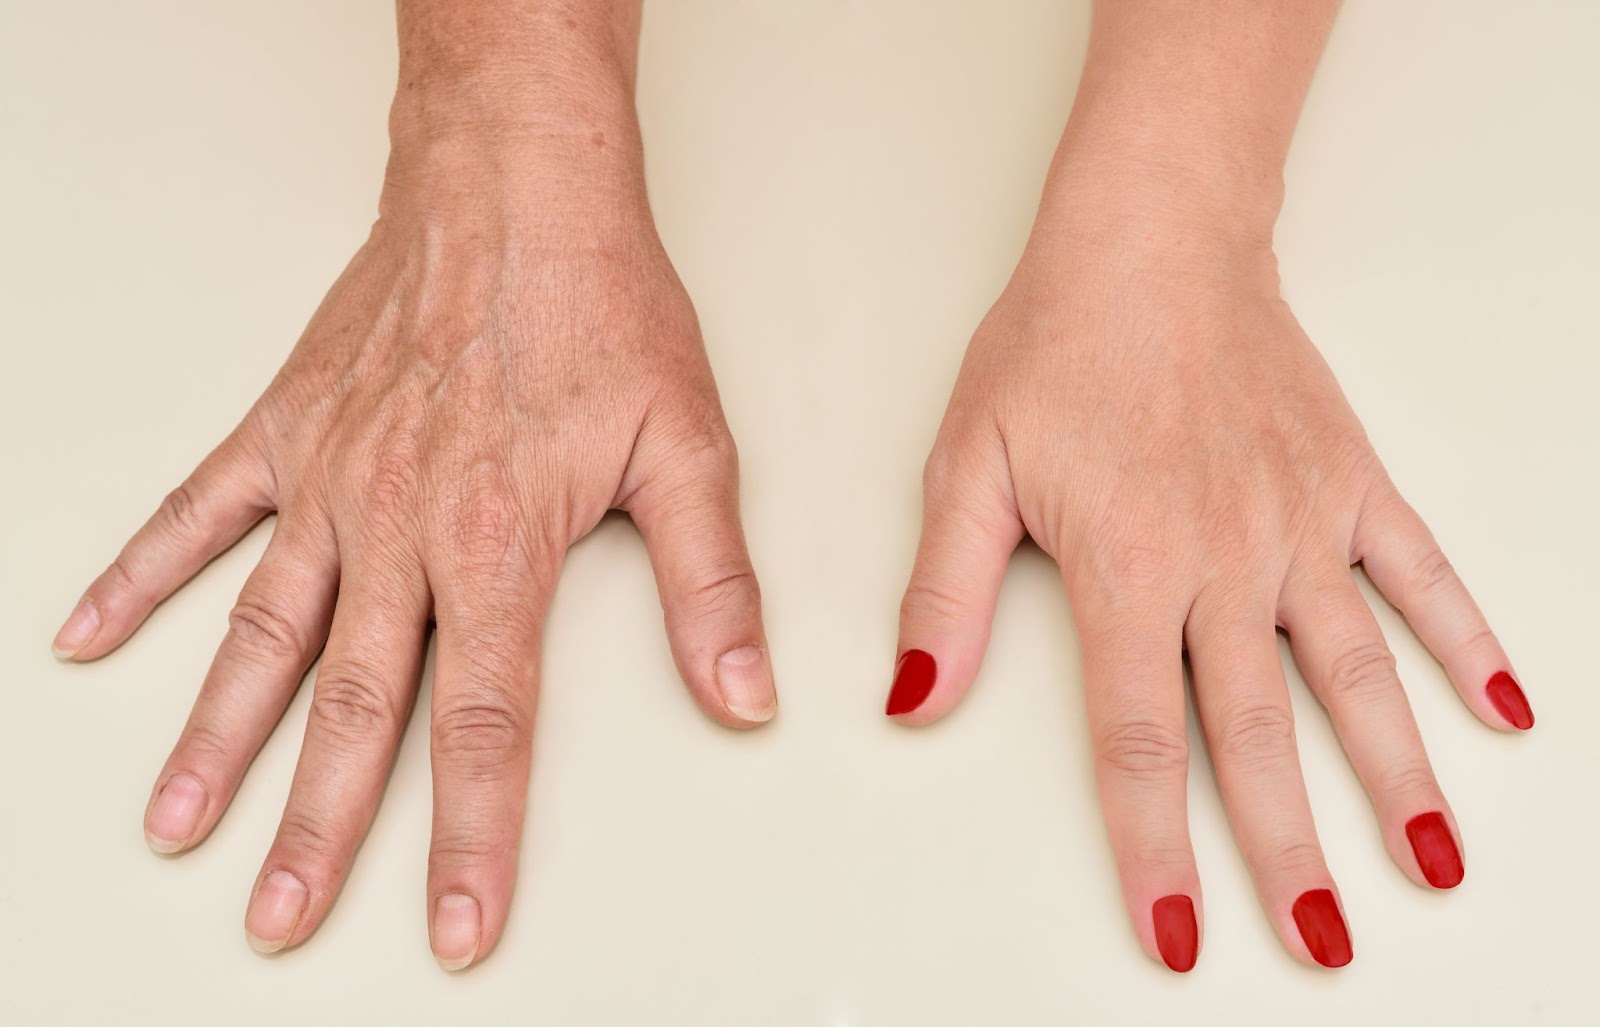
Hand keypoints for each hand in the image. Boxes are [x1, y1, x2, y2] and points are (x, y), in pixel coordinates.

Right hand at [51, 121, 775, 968]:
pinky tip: (91, 636)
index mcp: (500, 543)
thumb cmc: (601, 305)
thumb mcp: (687, 446)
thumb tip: (744, 695)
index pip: (484, 725)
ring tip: (181, 828)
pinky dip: (140, 575)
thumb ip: (708, 584)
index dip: (470, 837)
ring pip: (263, 634)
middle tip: (282, 916)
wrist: (517, 190)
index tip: (453, 924)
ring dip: (217, 739)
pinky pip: (198, 514)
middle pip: (353, 706)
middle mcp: (400, 526)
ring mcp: (330, 480)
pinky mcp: (287, 429)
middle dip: (319, 826)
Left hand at [888, 189, 1530, 970]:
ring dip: (1396, 776)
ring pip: (1356, 674)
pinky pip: (1420, 572)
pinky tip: (1501, 709)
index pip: (1139, 742)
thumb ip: (946, 597)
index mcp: (1126, 571)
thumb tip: (912, 701)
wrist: (1148, 243)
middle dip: (1288, 852)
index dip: (1154, 849)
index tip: (1177, 937)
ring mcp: (1299, 526)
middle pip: (1256, 736)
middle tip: (1321, 946)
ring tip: (1432, 866)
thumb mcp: (967, 469)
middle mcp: (1224, 563)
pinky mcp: (1350, 483)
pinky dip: (1465, 639)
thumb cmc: (1053, 348)